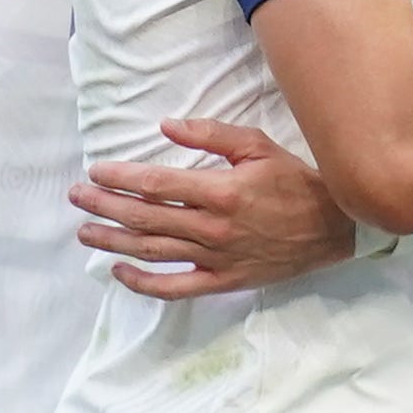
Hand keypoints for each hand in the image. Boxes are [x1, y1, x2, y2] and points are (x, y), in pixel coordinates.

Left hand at [74, 118, 357, 299]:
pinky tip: (119, 271)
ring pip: (152, 251)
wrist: (334, 228)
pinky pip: (174, 287)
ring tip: (84, 231)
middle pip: (145, 217)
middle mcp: (213, 227)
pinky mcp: (222, 281)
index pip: (156, 184)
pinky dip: (142, 282)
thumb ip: (211, 134)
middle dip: (104, 206)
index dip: (120, 177)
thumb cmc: (295, 182)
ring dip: (112, 241)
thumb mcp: (258, 145)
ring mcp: (216, 258)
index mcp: (221, 191)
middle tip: (78, 196)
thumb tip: (166, 125)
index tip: (96, 170)